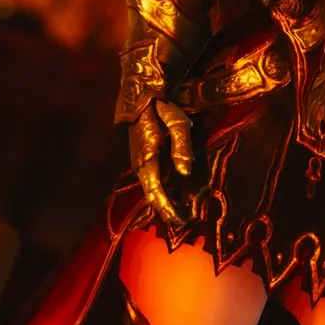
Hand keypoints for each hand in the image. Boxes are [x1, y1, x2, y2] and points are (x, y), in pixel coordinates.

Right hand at [130, 98, 195, 229]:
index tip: (176, 220)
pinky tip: (173, 200)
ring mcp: (141, 162)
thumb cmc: (162, 109)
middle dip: (165, 210)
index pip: (154, 189)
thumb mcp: (177, 123)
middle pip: (151, 193)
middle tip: (180, 225)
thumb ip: (180, 147)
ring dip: (163, 203)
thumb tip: (184, 172)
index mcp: (146, 157)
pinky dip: (162, 192)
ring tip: (178, 218)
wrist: (142, 98)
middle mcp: (140, 164)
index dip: (165, 206)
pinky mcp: (145, 160)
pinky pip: (153, 181)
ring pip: (152, 189)